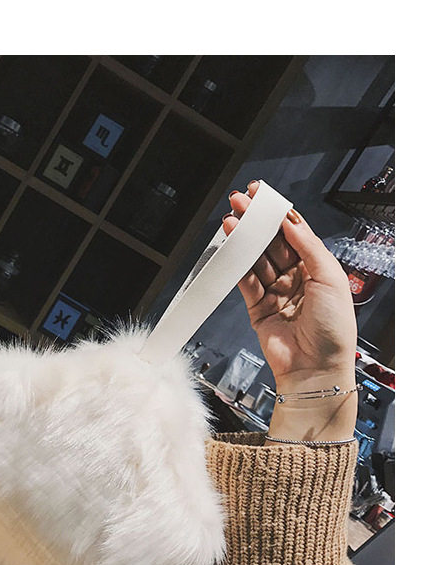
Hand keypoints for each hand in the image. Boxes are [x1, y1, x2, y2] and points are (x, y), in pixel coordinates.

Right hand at [224, 181, 357, 441]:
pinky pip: (246, 282)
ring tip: (230, 221)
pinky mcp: (258, 308)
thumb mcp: (329, 277)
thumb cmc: (333, 328)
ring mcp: (276, 293)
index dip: (278, 213)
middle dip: (256, 222)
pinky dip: (238, 265)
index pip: (295, 233)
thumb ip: (307, 246)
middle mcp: (296, 278)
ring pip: (256, 259)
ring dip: (244, 240)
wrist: (316, 368)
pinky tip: (231, 248)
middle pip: (272, 243)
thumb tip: (289, 220)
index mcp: (317, 268)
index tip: (262, 196)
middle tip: (239, 202)